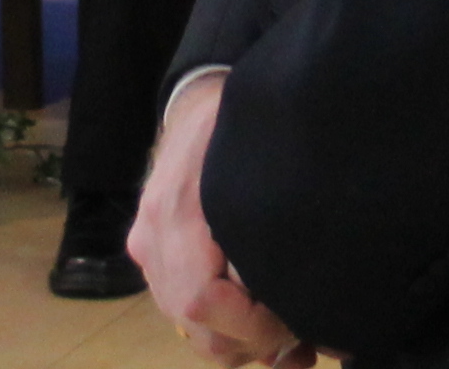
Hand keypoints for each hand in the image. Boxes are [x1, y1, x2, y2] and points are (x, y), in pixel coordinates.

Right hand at [137, 75, 310, 365]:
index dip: (251, 325)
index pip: (203, 298)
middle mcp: (154, 238)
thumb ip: (272, 221)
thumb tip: (299, 287)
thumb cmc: (235, 127)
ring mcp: (147, 249)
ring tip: (289, 340)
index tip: (294, 325)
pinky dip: (220, 327)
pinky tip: (258, 322)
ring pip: (189, 326)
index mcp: (178, 212)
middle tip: (301, 342)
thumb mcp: (263, 162)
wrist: (196, 105)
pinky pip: (182, 309)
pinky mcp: (150, 255)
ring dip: (238, 342)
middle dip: (251, 343)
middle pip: (196, 325)